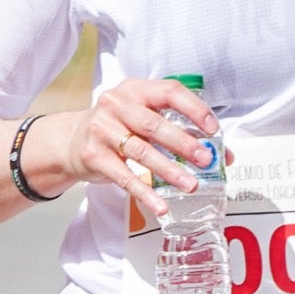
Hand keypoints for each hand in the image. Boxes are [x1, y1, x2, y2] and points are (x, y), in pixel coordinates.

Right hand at [64, 78, 220, 220]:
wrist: (72, 139)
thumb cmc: (118, 126)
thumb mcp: (144, 117)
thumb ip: (181, 130)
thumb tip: (222, 154)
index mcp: (136, 89)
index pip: (169, 91)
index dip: (193, 108)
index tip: (212, 129)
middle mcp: (117, 104)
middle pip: (154, 124)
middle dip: (183, 143)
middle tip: (205, 160)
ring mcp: (102, 129)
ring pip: (141, 151)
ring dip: (169, 170)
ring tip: (190, 184)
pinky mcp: (94, 155)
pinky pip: (124, 176)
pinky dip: (144, 192)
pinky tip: (160, 204)